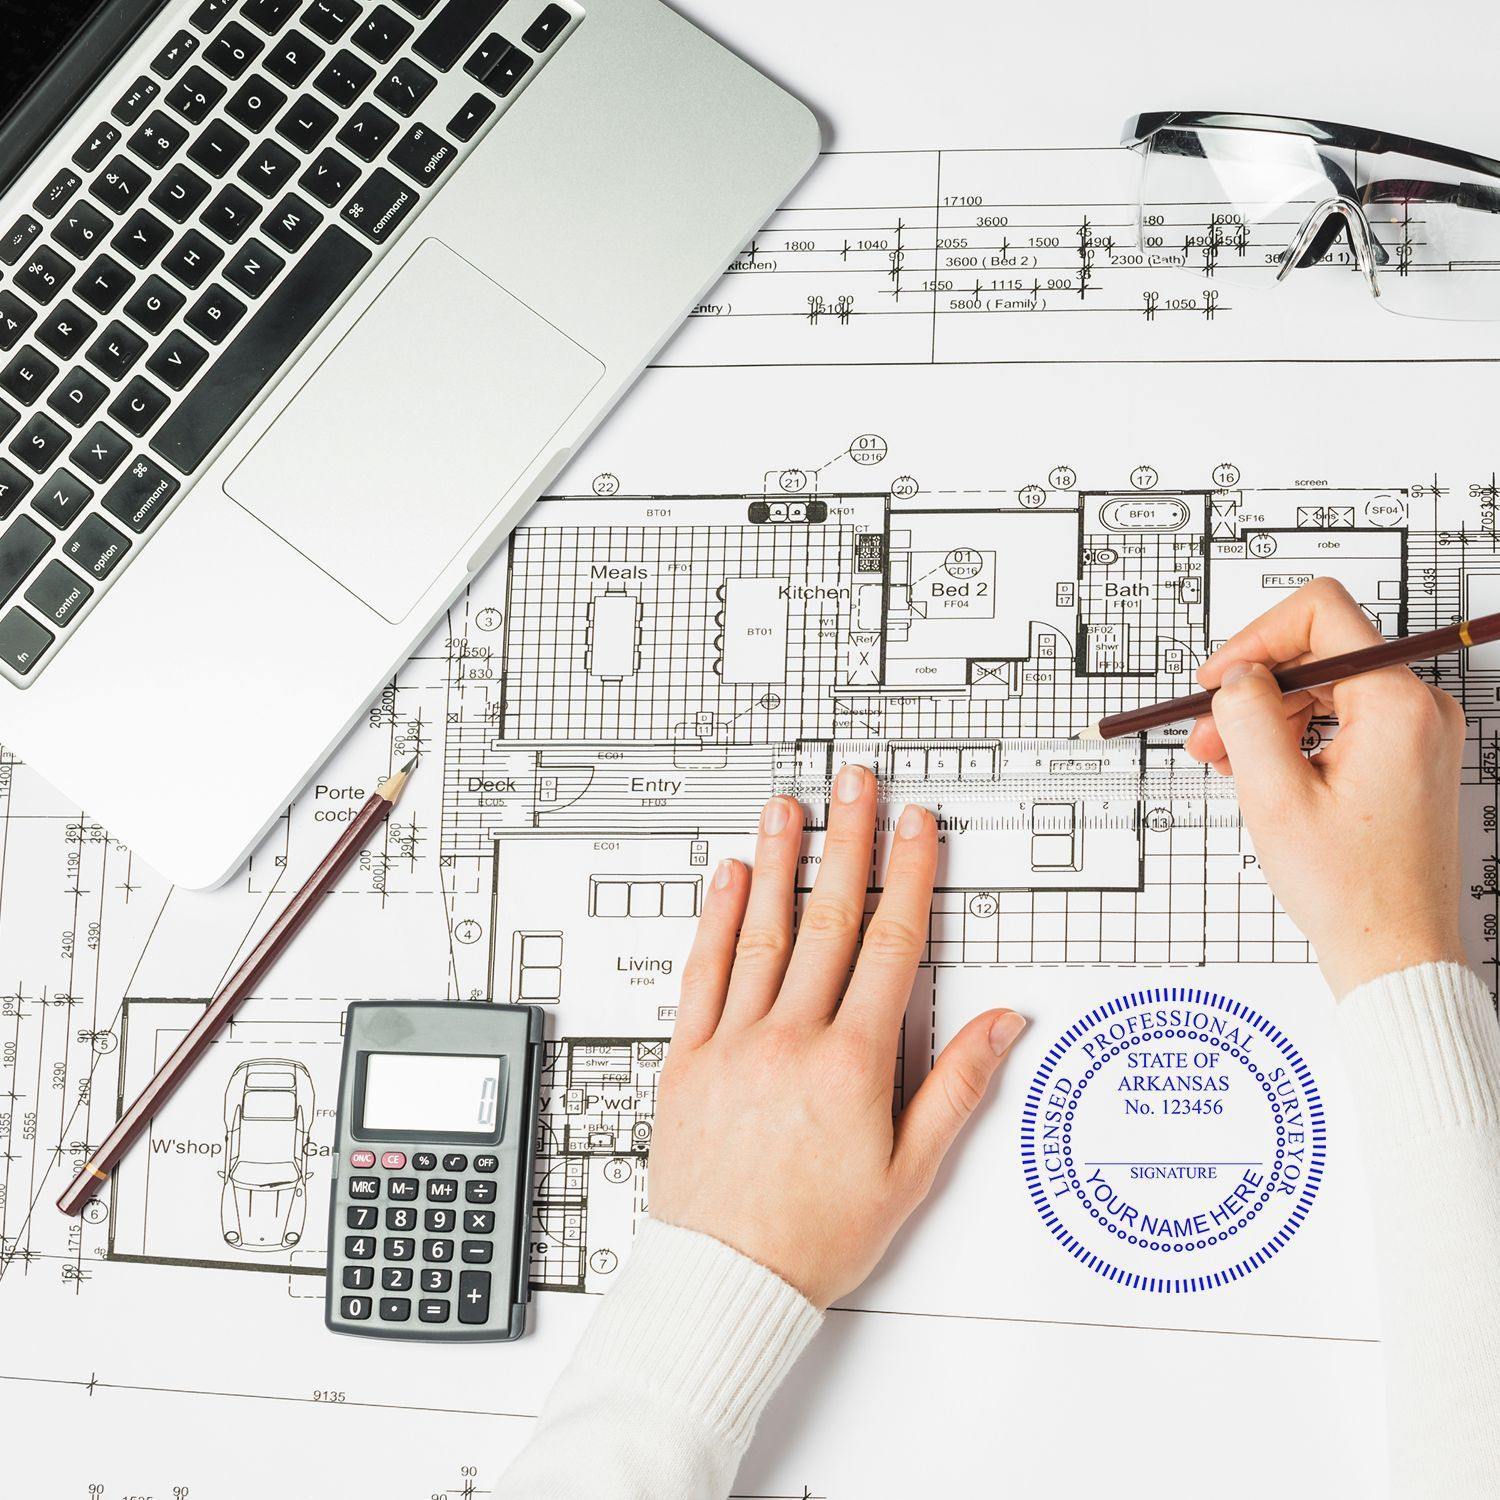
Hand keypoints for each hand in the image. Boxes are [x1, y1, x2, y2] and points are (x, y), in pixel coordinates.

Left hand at [648, 764, 1025, 1308]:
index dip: (908, 875)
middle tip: (855, 784)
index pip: (890, 945)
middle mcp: (790, 1039)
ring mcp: (733, 1043)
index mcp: (851, 1064)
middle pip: (828, 919)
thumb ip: (956, 1088)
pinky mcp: (687, 1059)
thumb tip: (1001, 1023)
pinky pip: (702, 974)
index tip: (916, 826)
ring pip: (762, 933)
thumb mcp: (908, 1174)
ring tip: (789, 806)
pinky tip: (728, 877)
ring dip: (780, 862)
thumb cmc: (814, 1237)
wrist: (724, 1280)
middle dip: (847, 842)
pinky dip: (715, 920)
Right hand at [1186, 577, 1466, 996]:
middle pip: (1318, 652)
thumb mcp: (1274, 796)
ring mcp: (1415, 732)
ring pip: (1323, 687)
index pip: (1321, 614)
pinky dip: (1292, 736)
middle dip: (1253, 687)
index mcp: (1397, 706)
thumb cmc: (1350, 889)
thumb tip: (1237, 675)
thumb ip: (1248, 716)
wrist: (1393, 951)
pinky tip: (1259, 771)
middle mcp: (1418, 708)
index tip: (1217, 680)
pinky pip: (1338, 719)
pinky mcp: (1404, 755)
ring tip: (1224, 762)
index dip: (1255, 638)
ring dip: (1266, 716)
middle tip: (1205, 734)